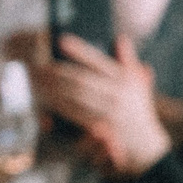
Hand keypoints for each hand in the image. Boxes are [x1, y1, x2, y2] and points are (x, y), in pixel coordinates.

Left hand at [36, 35, 169, 176]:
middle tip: (38, 65)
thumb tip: (121, 38)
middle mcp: (119, 95)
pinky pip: (75, 114)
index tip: (60, 40)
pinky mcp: (102, 127)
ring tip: (36, 80)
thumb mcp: (139, 84)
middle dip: (57, 71)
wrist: (146, 144)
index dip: (80, 51)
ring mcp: (110, 112)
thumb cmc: (138, 109)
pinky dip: (58, 106)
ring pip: (74, 96)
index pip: (99, 62)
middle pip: (80, 79)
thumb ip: (129, 61)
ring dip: (53, 88)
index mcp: (126, 80)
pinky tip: (46, 100)